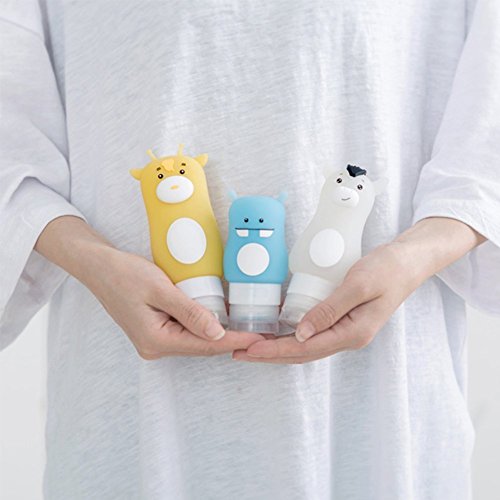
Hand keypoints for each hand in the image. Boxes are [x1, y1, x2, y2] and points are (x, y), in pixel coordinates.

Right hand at [35, 216, 263, 358]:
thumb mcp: (160, 289)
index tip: (258, 339)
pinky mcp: (154, 330)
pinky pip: (184, 332)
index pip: (204, 345)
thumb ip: (189, 313)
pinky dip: (202, 326)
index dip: (234, 341)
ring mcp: (154, 341)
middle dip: (229, 340)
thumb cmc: (124, 274)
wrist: (98, 267)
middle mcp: (155, 347)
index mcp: (156, 341)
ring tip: (245, 328)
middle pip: (200, 346)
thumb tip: (217, 333)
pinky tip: (218, 320)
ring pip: (193, 340)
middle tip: (258, 333)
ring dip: (217, 334)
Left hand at [233, 217, 485, 363]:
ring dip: (277, 346)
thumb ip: (329, 310)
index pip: (305, 348)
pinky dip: (290, 335)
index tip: (250, 349)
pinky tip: (275, 331)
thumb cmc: (387, 269)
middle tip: (240, 353)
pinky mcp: (342, 320)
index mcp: (353, 333)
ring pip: (304, 345)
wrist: (408, 261)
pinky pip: (311, 332)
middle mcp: (347, 337)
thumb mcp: (358, 286)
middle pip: (302, 352)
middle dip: (270, 354)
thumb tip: (301, 333)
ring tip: (252, 346)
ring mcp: (345, 330)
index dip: (275, 350)